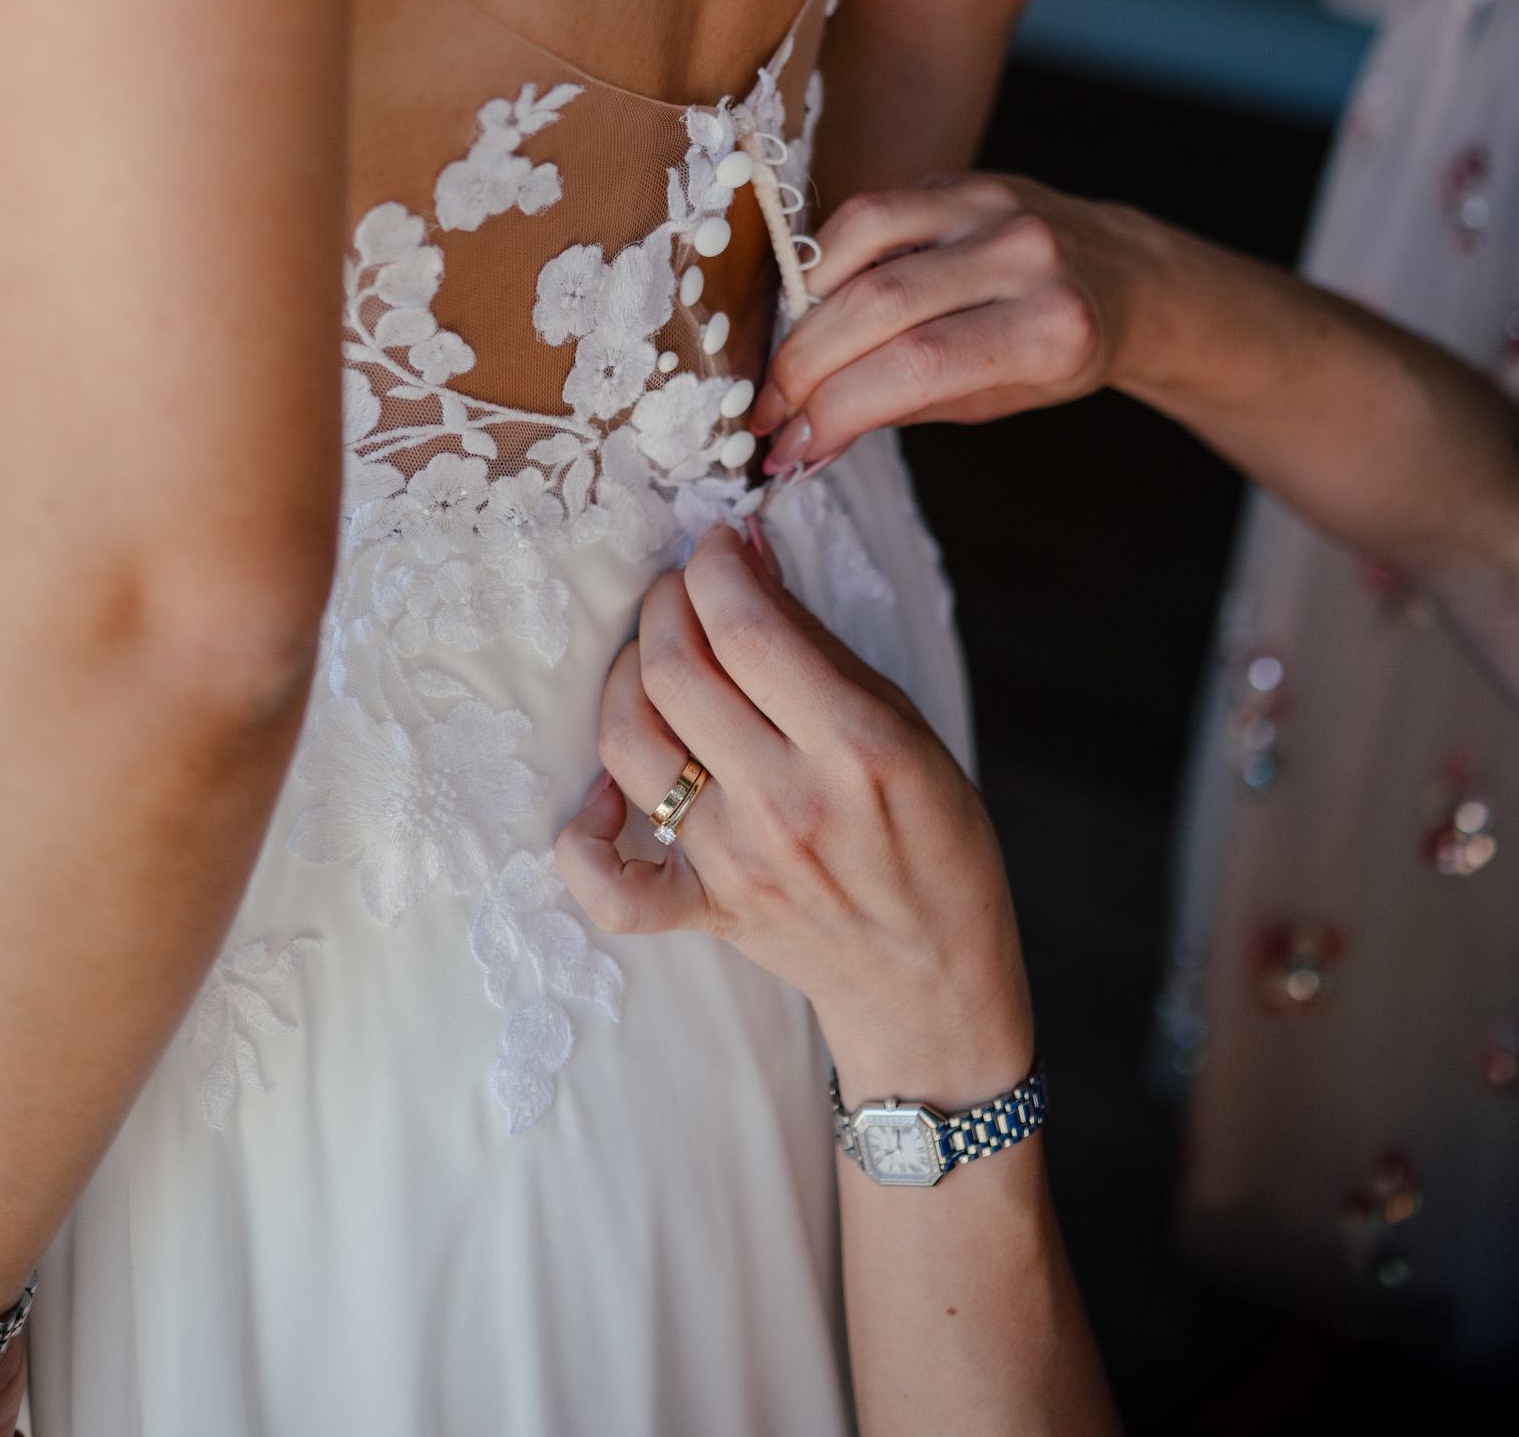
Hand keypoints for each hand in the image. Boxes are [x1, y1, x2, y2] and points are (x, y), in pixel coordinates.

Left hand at [557, 525, 1031, 1103]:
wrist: (931, 976)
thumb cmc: (931, 837)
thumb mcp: (902, 721)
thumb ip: (814, 640)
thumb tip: (745, 553)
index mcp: (853, 747)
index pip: (746, 628)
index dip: (714, 563)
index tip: (716, 544)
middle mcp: (785, 804)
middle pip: (675, 671)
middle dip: (667, 602)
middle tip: (686, 591)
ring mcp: (735, 864)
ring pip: (630, 744)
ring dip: (627, 677)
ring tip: (656, 658)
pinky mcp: (702, 912)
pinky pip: (609, 885)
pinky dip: (587, 836)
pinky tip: (609, 792)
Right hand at [747, 175, 1133, 476]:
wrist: (1125, 276)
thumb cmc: (1060, 350)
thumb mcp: (1000, 399)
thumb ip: (904, 409)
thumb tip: (805, 443)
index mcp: (1050, 328)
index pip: (915, 366)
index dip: (835, 409)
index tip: (789, 447)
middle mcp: (1024, 254)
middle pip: (876, 304)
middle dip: (804, 366)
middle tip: (769, 411)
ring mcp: (991, 203)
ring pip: (859, 239)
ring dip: (803, 307)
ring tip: (789, 358)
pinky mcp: (960, 178)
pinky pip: (870, 212)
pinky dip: (827, 261)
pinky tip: (817, 304)